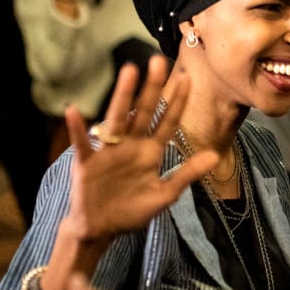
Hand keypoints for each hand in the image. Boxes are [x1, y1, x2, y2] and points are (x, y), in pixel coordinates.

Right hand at [62, 55, 217, 245]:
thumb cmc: (131, 211)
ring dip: (122, 96)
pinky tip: (74, 111)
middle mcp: (130, 146)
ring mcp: (108, 152)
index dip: (176, 102)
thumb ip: (186, 174)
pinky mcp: (87, 164)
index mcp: (149, 152)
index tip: (187, 77)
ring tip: (129, 71)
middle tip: (159, 60)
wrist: (101, 229)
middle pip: (143, 112)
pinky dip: (78, 129)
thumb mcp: (164, 195)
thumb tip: (215, 156)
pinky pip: (82, 144)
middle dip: (152, 88)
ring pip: (117, 119)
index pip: (166, 122)